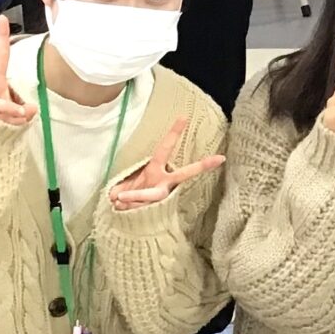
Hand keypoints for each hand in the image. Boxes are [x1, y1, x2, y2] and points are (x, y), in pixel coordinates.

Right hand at [0, 16, 33, 126]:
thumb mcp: (17, 111)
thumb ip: (25, 109)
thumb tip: (29, 110)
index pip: (0, 55)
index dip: (2, 37)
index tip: (3, 18)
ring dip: (12, 111)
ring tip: (20, 114)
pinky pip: (0, 119)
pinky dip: (12, 122)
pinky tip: (16, 121)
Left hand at [109, 116, 225, 210]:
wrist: (130, 216)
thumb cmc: (130, 194)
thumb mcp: (122, 186)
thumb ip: (119, 189)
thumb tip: (115, 198)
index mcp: (156, 169)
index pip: (165, 148)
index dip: (174, 133)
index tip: (184, 117)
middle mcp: (164, 182)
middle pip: (184, 174)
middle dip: (199, 167)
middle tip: (219, 159)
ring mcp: (162, 196)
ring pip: (148, 196)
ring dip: (131, 196)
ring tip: (118, 198)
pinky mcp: (158, 209)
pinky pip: (138, 208)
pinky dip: (126, 207)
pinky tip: (121, 205)